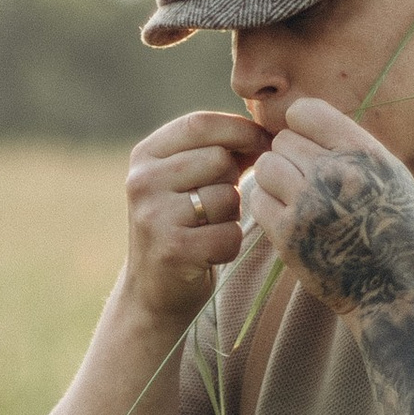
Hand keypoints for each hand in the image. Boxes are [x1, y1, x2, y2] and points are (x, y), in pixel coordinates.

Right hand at [121, 109, 269, 320]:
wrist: (153, 290)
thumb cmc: (185, 225)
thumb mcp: (189, 180)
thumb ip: (221, 150)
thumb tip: (270, 127)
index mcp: (145, 155)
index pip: (199, 124)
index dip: (239, 130)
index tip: (264, 143)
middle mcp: (142, 181)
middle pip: (218, 159)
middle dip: (233, 180)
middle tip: (219, 202)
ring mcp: (154, 216)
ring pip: (226, 198)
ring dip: (231, 216)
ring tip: (210, 228)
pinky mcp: (172, 250)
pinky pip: (228, 234)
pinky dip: (229, 245)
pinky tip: (210, 251)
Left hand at [244, 98, 413, 316]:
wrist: (396, 294)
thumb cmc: (396, 230)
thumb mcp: (392, 176)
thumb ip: (351, 145)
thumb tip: (303, 119)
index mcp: (365, 154)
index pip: (306, 111)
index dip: (302, 127)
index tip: (310, 146)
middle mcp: (337, 174)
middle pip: (283, 140)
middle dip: (292, 158)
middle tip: (308, 182)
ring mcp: (309, 205)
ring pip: (265, 166)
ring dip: (276, 180)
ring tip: (296, 198)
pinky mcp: (289, 236)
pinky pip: (258, 199)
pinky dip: (269, 207)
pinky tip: (289, 219)